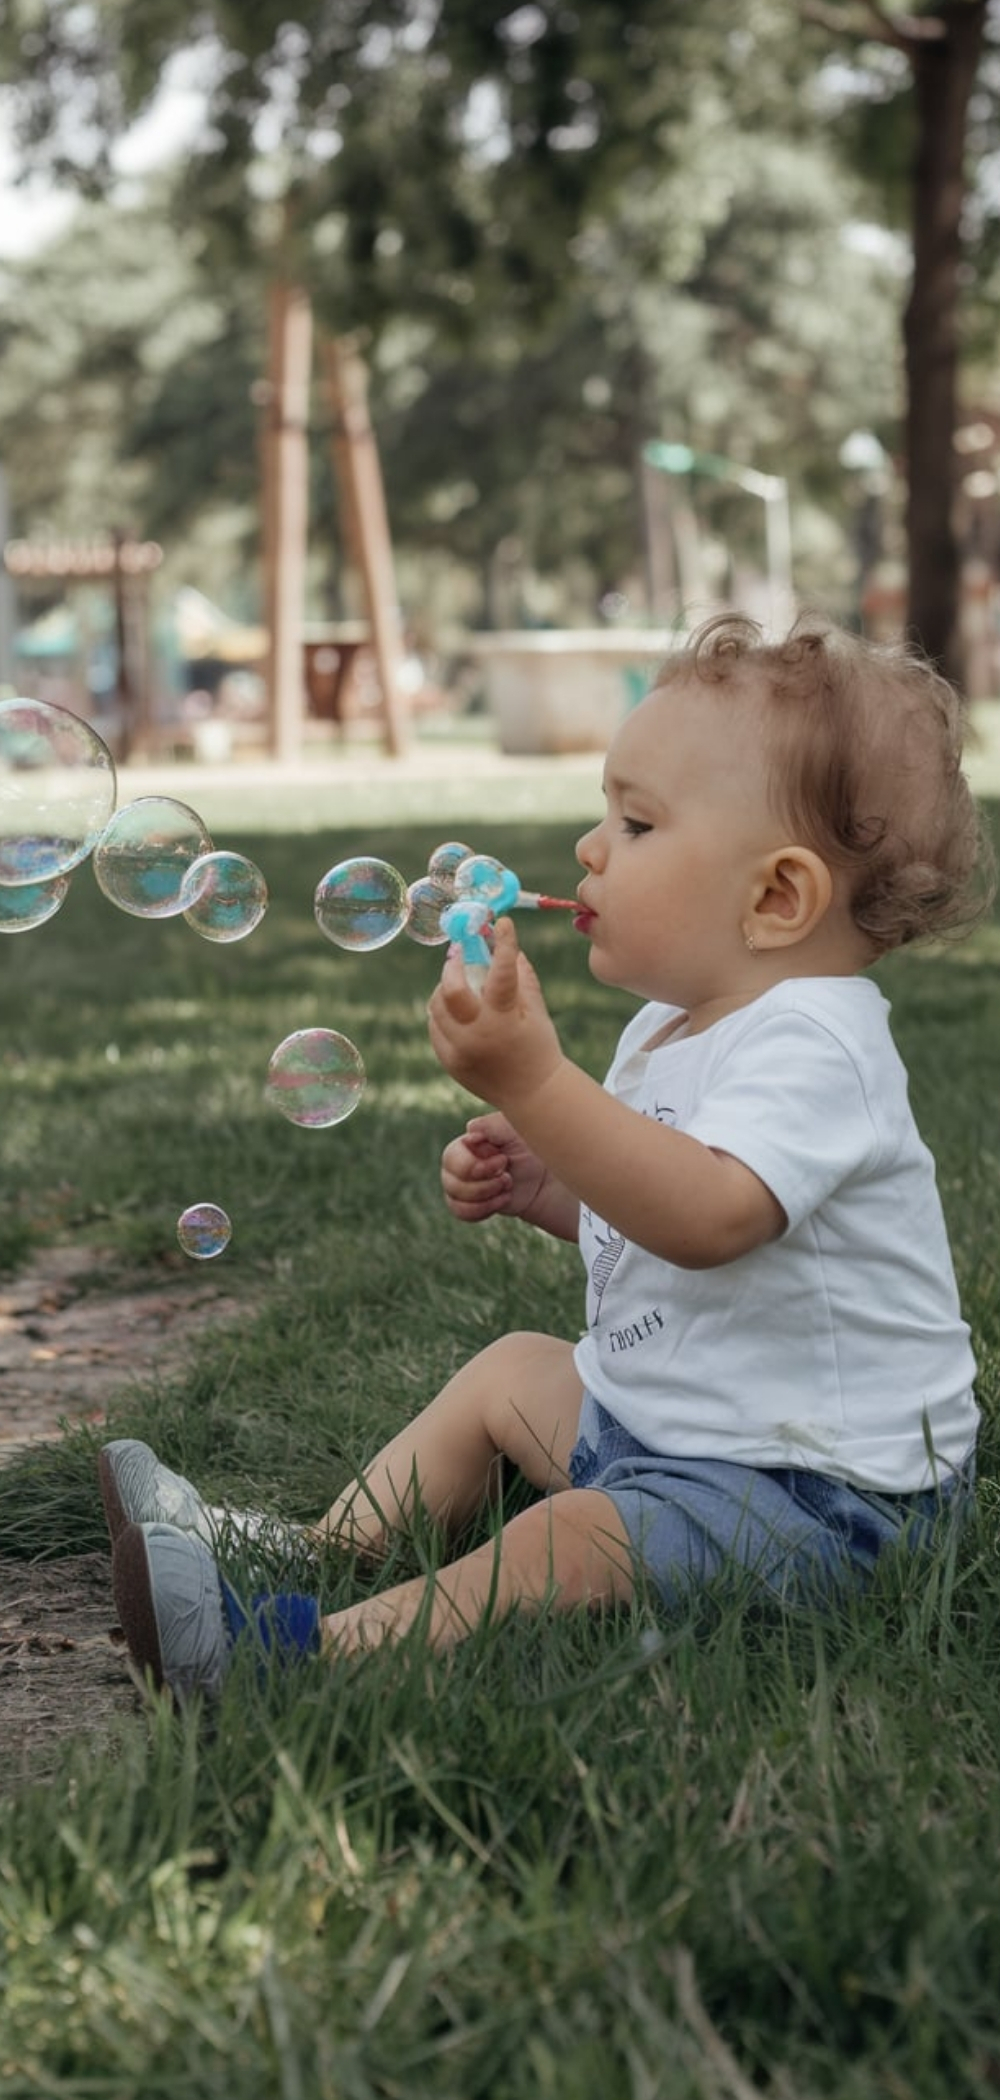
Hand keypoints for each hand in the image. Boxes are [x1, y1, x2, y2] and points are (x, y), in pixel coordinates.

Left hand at [427, 917, 563, 1112]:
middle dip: (454, 965)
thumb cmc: (538, 1046)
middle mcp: (479, 1035)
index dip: (503, 943)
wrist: (532, 1093)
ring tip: (457, 980)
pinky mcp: (449, 1062)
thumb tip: (507, 945)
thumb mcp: (536, 1011)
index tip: (502, 923)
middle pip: (451, 990)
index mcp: (506, 1019)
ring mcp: (460, 1050)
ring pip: (437, 1007)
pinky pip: (435, 1028)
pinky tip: (454, 1008)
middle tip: (460, 954)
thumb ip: (522, 977)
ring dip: (445, 988)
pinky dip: (442, 1013)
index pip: (501, 972)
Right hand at [441, 1112, 554, 1225]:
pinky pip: (461, 1212)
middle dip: (485, 1185)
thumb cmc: (527, 1149)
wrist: (540, 1177)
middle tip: (506, 1176)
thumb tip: (470, 1130)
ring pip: (457, 1200)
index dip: (479, 1166)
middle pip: (452, 1183)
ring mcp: (458, 1184)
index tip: (503, 1160)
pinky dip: (485, 1209)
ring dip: (487, 1196)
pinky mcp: (466, 1203)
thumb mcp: (515, 1131)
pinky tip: (502, 1199)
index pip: (453, 1159)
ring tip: (506, 1185)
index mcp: (464, 1143)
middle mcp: (455, 1164)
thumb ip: (492, 1125)